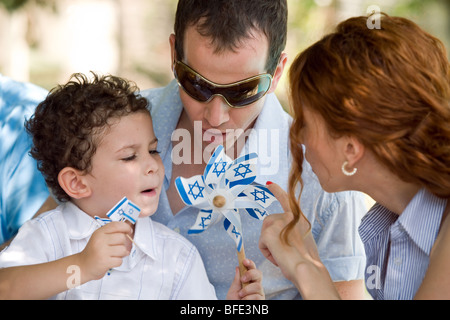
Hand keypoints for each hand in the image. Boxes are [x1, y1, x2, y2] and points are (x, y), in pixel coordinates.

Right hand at [77, 221, 132, 280]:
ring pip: (123, 250)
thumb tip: (128, 229)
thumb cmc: (93, 252)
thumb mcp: (99, 238)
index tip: (128, 231)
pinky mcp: (104, 262)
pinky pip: (120, 261)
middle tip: (117, 247)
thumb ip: (111, 232)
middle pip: (122, 237)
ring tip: (114, 255)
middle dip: (123, 244)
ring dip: (121, 254)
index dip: (126, 227)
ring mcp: (102, 251)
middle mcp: (100, 240)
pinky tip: (110, 261)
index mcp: (99, 233)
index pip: (116, 225)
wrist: (82, 266)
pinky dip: (117, 262)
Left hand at [226, 259, 264, 299]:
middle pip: (259, 274)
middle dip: (251, 274)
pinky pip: (257, 296)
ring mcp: (259, 292)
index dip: (250, 263)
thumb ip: (237, 279)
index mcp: (249, 280)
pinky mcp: (261, 300)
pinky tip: (244, 301)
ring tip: (240, 295)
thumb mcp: (233, 290)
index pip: (252, 268)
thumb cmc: (234, 301)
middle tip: (243, 279)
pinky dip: (248, 298)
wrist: (236, 310)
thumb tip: (238, 267)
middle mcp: (256, 284)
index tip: (244, 261)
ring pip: (258, 285)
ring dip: (247, 290)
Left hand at [258, 182, 338, 298]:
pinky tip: (278, 257)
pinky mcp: (269, 232)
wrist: (308, 270)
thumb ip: (292, 231)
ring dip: (270, 246)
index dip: (277, 191)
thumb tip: (280, 233)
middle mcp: (291, 216)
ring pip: (264, 233)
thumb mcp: (303, 240)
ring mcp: (280, 222)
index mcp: (300, 218)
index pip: (286, 199)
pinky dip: (267, 253)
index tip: (268, 183)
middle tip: (284, 250)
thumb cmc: (307, 261)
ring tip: (283, 255)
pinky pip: (261, 243)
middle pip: (269, 222)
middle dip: (271, 236)